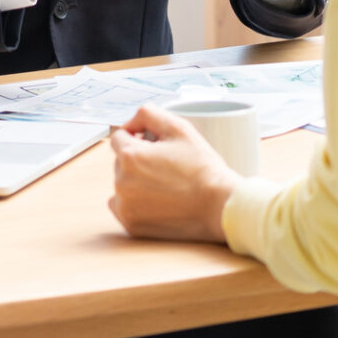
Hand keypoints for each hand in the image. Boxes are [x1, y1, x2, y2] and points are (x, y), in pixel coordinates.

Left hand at [108, 105, 238, 242]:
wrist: (218, 205)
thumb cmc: (202, 167)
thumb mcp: (180, 128)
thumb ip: (149, 114)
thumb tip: (132, 122)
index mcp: (130, 155)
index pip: (119, 137)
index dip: (138, 136)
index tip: (155, 145)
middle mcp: (121, 181)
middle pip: (121, 161)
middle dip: (139, 159)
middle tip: (168, 165)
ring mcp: (125, 205)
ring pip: (122, 183)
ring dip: (137, 180)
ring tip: (166, 184)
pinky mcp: (131, 224)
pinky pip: (122, 206)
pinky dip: (135, 202)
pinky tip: (158, 200)